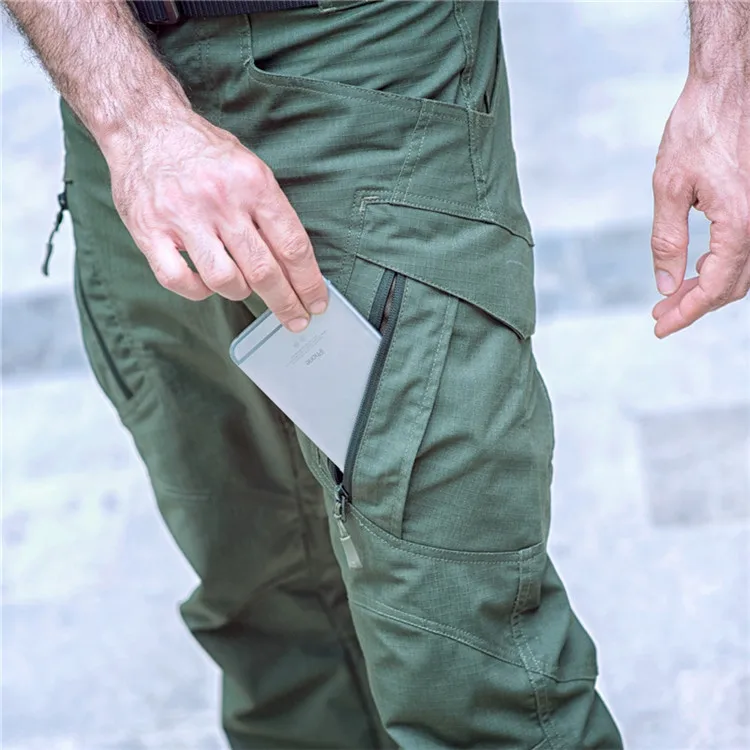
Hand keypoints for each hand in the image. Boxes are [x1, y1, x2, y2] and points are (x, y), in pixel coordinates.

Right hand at [103, 110, 327, 331]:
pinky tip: (207, 285)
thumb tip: (296, 262)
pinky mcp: (149, 231)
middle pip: (264, 270)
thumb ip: (271, 211)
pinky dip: (198, 291)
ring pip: (225, 280)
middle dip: (286, 302)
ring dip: (241, 293)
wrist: (145, 126)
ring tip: (244, 289)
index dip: (308, 282)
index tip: (316, 302)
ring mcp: (183, 217)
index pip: (292, 245)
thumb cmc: (204, 152)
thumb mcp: (250, 167)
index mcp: (253, 184)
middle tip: (296, 320)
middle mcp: (221, 201)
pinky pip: (179, 280)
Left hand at [650, 78, 749, 337]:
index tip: (659, 328)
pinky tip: (699, 266)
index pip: (715, 288)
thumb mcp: (668, 186)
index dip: (686, 314)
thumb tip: (666, 285)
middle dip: (695, 305)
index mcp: (740, 222)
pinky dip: (724, 265)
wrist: (731, 85)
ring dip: (709, 287)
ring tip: (674, 295)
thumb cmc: (698, 127)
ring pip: (743, 270)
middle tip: (660, 314)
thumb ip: (667, 241)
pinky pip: (748, 248)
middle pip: (733, 286)